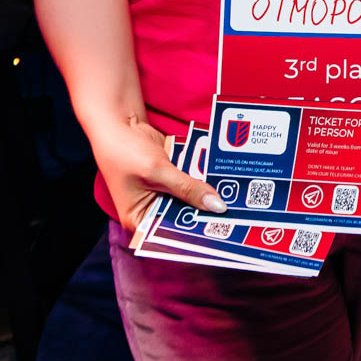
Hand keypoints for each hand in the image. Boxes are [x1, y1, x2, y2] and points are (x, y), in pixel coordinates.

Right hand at [88, 112, 226, 231]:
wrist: (121, 124)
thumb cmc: (125, 151)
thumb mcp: (157, 171)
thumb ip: (187, 188)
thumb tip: (216, 206)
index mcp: (139, 219)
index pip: (170, 236)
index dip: (194, 236)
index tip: (221, 236)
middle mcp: (152, 211)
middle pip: (184, 218)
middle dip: (206, 215)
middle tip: (237, 219)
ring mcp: (163, 195)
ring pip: (191, 200)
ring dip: (209, 196)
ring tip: (238, 202)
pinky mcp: (172, 180)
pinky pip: (191, 184)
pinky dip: (204, 181)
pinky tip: (226, 182)